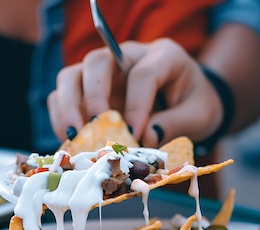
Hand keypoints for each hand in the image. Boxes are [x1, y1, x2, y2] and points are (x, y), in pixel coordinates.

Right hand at [48, 38, 222, 147]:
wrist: (187, 102)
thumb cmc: (193, 104)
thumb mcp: (198, 115)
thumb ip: (175, 124)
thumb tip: (143, 138)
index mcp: (162, 56)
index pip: (142, 74)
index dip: (137, 105)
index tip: (136, 135)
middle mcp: (126, 57)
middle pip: (96, 62)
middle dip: (92, 96)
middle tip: (96, 129)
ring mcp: (103, 75)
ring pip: (70, 77)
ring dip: (67, 107)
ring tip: (75, 137)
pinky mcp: (86, 93)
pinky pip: (61, 97)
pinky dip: (61, 119)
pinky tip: (72, 142)